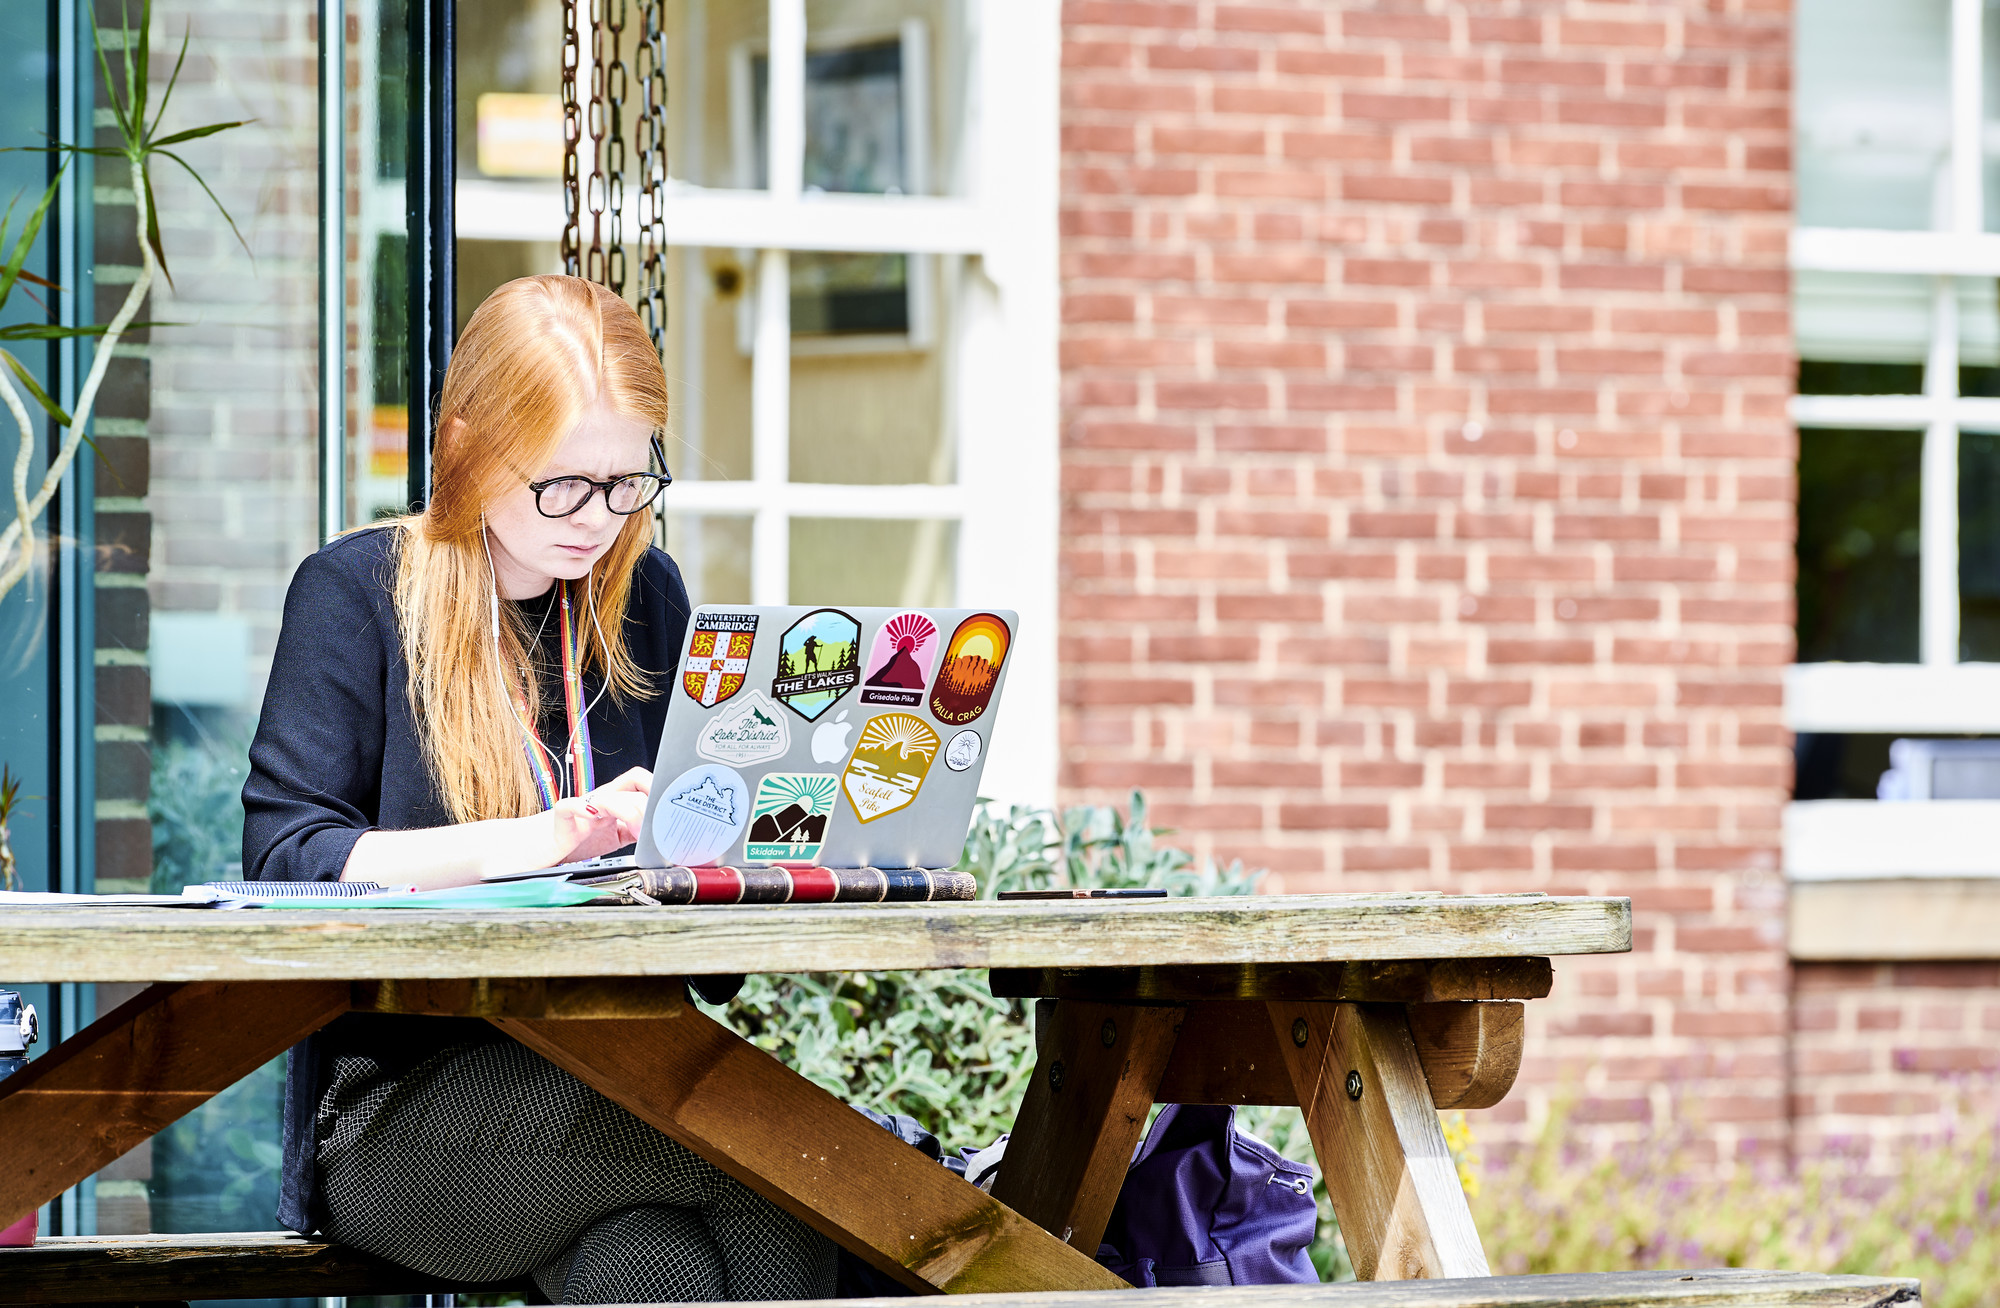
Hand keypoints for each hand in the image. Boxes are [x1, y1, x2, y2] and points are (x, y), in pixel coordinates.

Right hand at [528, 768, 653, 868]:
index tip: (673, 808)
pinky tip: (592, 816)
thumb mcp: (614, 837)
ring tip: (635, 832)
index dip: (657, 789)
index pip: (640, 782)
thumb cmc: (575, 839)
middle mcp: (599, 800)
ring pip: (608, 796)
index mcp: (614, 802)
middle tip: (655, 830)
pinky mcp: (561, 820)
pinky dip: (581, 808)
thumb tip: (663, 834)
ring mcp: (581, 808)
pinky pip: (569, 806)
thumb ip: (634, 831)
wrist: (539, 849)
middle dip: (648, 807)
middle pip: (631, 788)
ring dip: (628, 812)